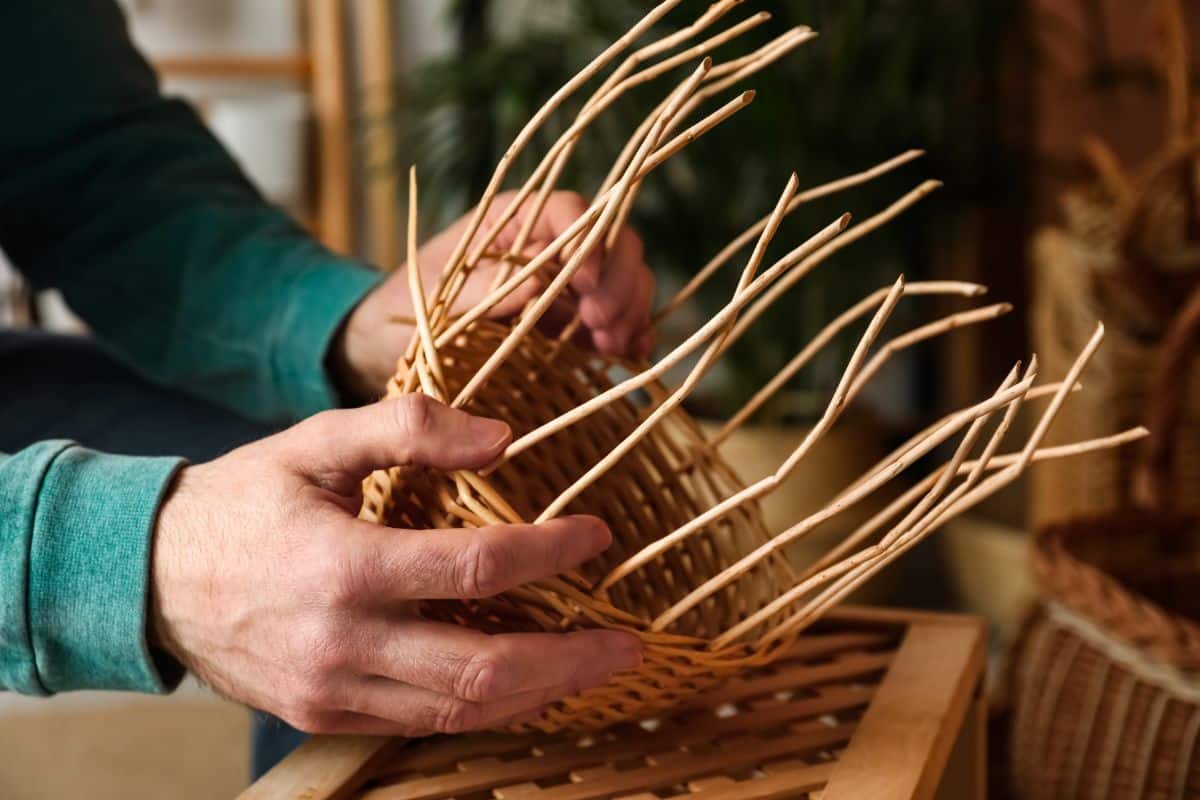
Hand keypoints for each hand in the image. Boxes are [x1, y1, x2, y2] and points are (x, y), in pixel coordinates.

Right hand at [150, 395, 642, 735]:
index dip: (549, 551)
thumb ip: (410, 428)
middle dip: (570, 659)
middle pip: (484, 667)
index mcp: (343, 565)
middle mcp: (343, 643)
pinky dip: (485, 709)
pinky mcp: (327, 717)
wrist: (151, 578)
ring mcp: (334, 692)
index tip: (596, 534)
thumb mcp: (316, 440)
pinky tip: (525, 686)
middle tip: (627, 641)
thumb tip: (502, 438)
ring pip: (461, 710)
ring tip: (594, 669)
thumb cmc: (243, 500)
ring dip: (540, 692)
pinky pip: (424, 724)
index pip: (476, 567)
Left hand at [335, 191, 655, 398]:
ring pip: (622, 277)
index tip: (586, 288)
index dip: (590, 243)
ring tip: (613, 346)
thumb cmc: (402, 312)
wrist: (386, 347)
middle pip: (611, 241)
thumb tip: (540, 282)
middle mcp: (547, 243)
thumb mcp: (433, 300)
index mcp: (513, 219)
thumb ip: (485, 288)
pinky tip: (632, 353)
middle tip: (601, 324)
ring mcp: (564, 282)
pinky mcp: (571, 321)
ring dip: (628, 309)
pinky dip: (630, 333)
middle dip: (617, 281)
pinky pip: (615, 317)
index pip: (571, 211)